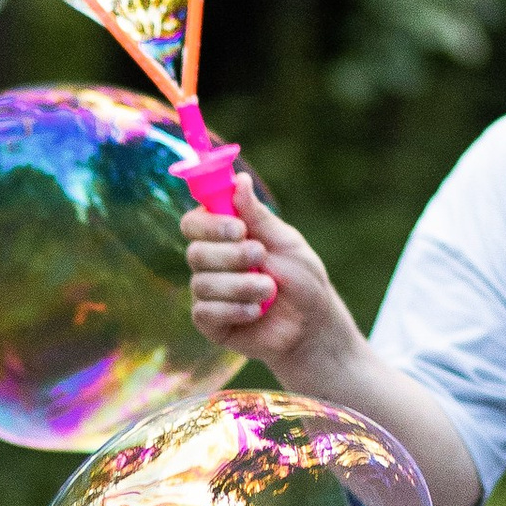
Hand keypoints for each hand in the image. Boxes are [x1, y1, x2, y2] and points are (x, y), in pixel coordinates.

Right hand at [181, 179, 352, 376]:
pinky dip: (234, 309)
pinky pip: (205, 311)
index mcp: (224, 237)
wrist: (311, 326)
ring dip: (240, 285)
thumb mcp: (285, 242)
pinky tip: (255, 312)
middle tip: (261, 257)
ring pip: (202, 283)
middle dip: (231, 256)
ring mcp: (207, 293)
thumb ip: (259, 216)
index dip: (210, 224)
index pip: (194, 222)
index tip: (239, 228)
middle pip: (194, 252)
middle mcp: (210, 263)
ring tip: (269, 290)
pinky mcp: (210, 322)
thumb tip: (239, 179)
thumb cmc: (302, 280)